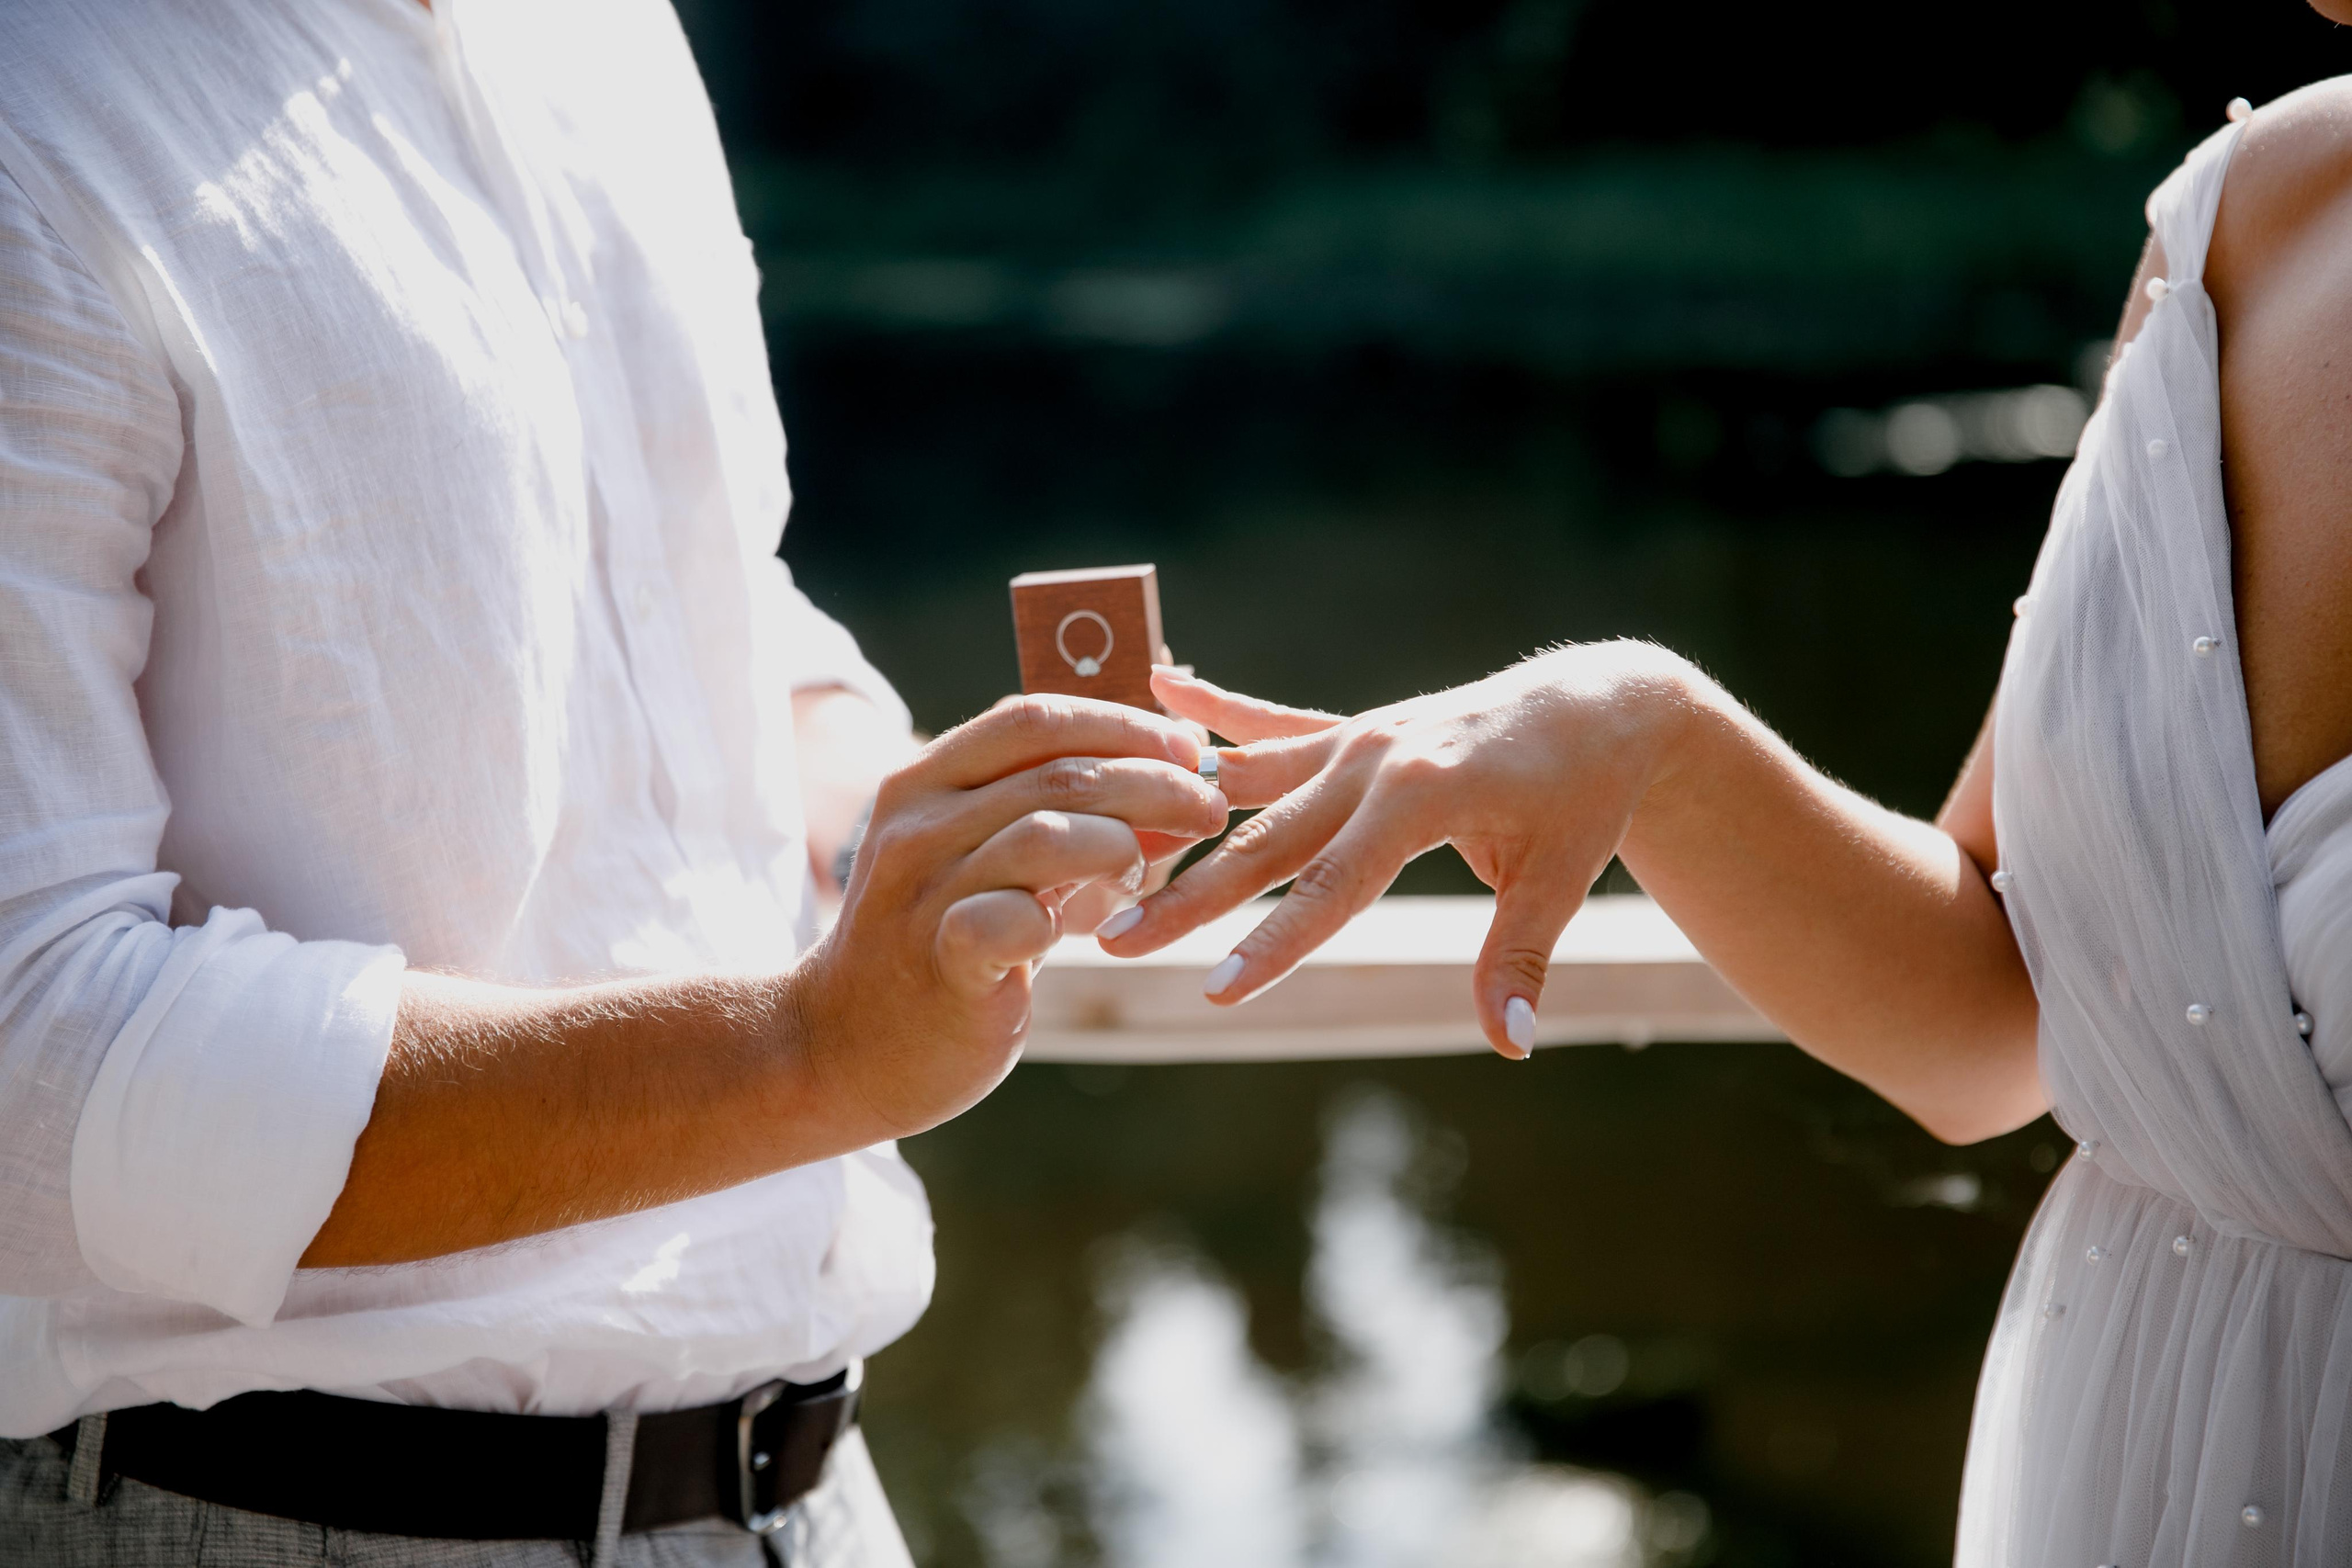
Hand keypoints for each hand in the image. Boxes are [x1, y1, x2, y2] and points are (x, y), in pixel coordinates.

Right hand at [794, 694, 1228, 1136]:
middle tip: (1209, 806)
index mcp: (924, 782)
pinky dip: (1066, 915)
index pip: (1031, 718)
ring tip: (1150, 866)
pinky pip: (1014, 917)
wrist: (838, 1049)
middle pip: (1057, 770)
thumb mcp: (984, 863)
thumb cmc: (934, 947)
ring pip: (1046, 831)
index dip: (1121, 724)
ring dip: (1125, 840)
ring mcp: (925, 893)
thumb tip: (1170, 782)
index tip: (1186, 748)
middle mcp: (918, 825)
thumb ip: (1057, 821)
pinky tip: (1091, 930)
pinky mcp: (943, 962)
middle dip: (1154, 780)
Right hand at [1097, 647, 1694, 1058]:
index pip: (1335, 888)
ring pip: (1251, 788)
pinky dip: (1216, 708)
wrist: (1597, 704)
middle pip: (1268, 842)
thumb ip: (1519, 958)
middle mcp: (1374, 759)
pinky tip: (1160, 683)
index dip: (1275, 945)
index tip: (1217, 992)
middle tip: (1120, 943)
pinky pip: (1273, 725)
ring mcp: (1358, 738)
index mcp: (1421, 797)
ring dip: (1177, 815)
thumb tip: (1512, 1043)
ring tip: (1103, 842)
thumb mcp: (1560, 878)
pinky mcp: (1354, 730)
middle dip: (1191, 898)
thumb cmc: (1582, 797)